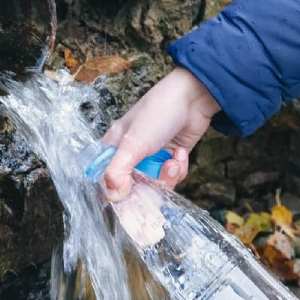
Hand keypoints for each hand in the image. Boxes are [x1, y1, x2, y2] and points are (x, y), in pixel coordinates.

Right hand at [101, 67, 220, 200]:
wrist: (194, 97)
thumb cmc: (157, 113)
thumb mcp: (133, 144)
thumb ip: (118, 171)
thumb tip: (113, 197)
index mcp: (113, 148)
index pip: (106, 181)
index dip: (117, 194)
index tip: (129, 201)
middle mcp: (130, 155)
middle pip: (132, 188)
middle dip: (149, 187)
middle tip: (157, 182)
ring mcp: (150, 158)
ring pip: (154, 185)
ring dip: (167, 177)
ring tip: (173, 161)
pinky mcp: (169, 158)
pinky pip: (171, 177)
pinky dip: (178, 169)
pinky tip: (180, 154)